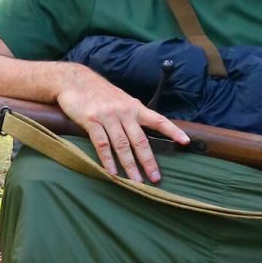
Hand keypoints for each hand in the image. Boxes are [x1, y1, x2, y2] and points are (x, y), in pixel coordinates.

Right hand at [55, 65, 188, 182]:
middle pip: (140, 140)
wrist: (76, 80)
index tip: (186, 142)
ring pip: (122, 145)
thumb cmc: (101, 93)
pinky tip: (112, 173)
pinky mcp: (91, 121)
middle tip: (155, 178)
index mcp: (135, 107)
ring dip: (130, 165)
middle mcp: (124, 112)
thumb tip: (147, 131)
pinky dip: (108, 160)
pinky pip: (102, 144)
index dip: (173, 131)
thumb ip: (133, 115)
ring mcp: (108, 116)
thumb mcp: (122, 100)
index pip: (158, 120)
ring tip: (136, 182)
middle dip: (149, 161)